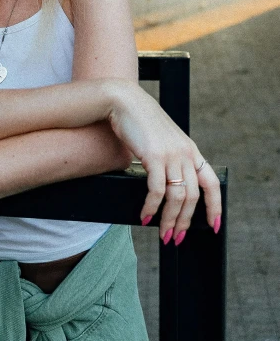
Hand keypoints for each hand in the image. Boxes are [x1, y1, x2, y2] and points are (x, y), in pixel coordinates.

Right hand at [106, 81, 221, 244]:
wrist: (125, 101)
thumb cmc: (141, 122)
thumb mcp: (164, 140)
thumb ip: (173, 158)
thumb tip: (172, 186)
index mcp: (191, 150)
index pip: (212, 183)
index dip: (215, 207)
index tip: (214, 226)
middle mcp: (185, 153)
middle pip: (192, 197)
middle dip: (185, 222)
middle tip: (176, 238)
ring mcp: (171, 154)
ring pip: (177, 197)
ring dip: (169, 220)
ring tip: (162, 234)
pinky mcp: (153, 156)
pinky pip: (157, 190)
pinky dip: (151, 207)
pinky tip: (145, 217)